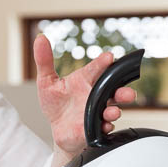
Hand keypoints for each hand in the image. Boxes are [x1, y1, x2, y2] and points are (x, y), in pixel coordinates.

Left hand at [33, 34, 135, 160]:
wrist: (57, 128)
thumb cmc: (55, 103)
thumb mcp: (46, 81)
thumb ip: (44, 61)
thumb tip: (40, 38)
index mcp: (85, 80)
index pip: (96, 68)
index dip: (103, 63)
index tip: (109, 57)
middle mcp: (95, 95)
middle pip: (114, 90)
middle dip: (123, 91)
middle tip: (127, 93)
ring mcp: (97, 111)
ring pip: (112, 110)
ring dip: (115, 111)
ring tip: (113, 111)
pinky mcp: (95, 127)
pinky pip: (103, 127)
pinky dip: (105, 126)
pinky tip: (104, 125)